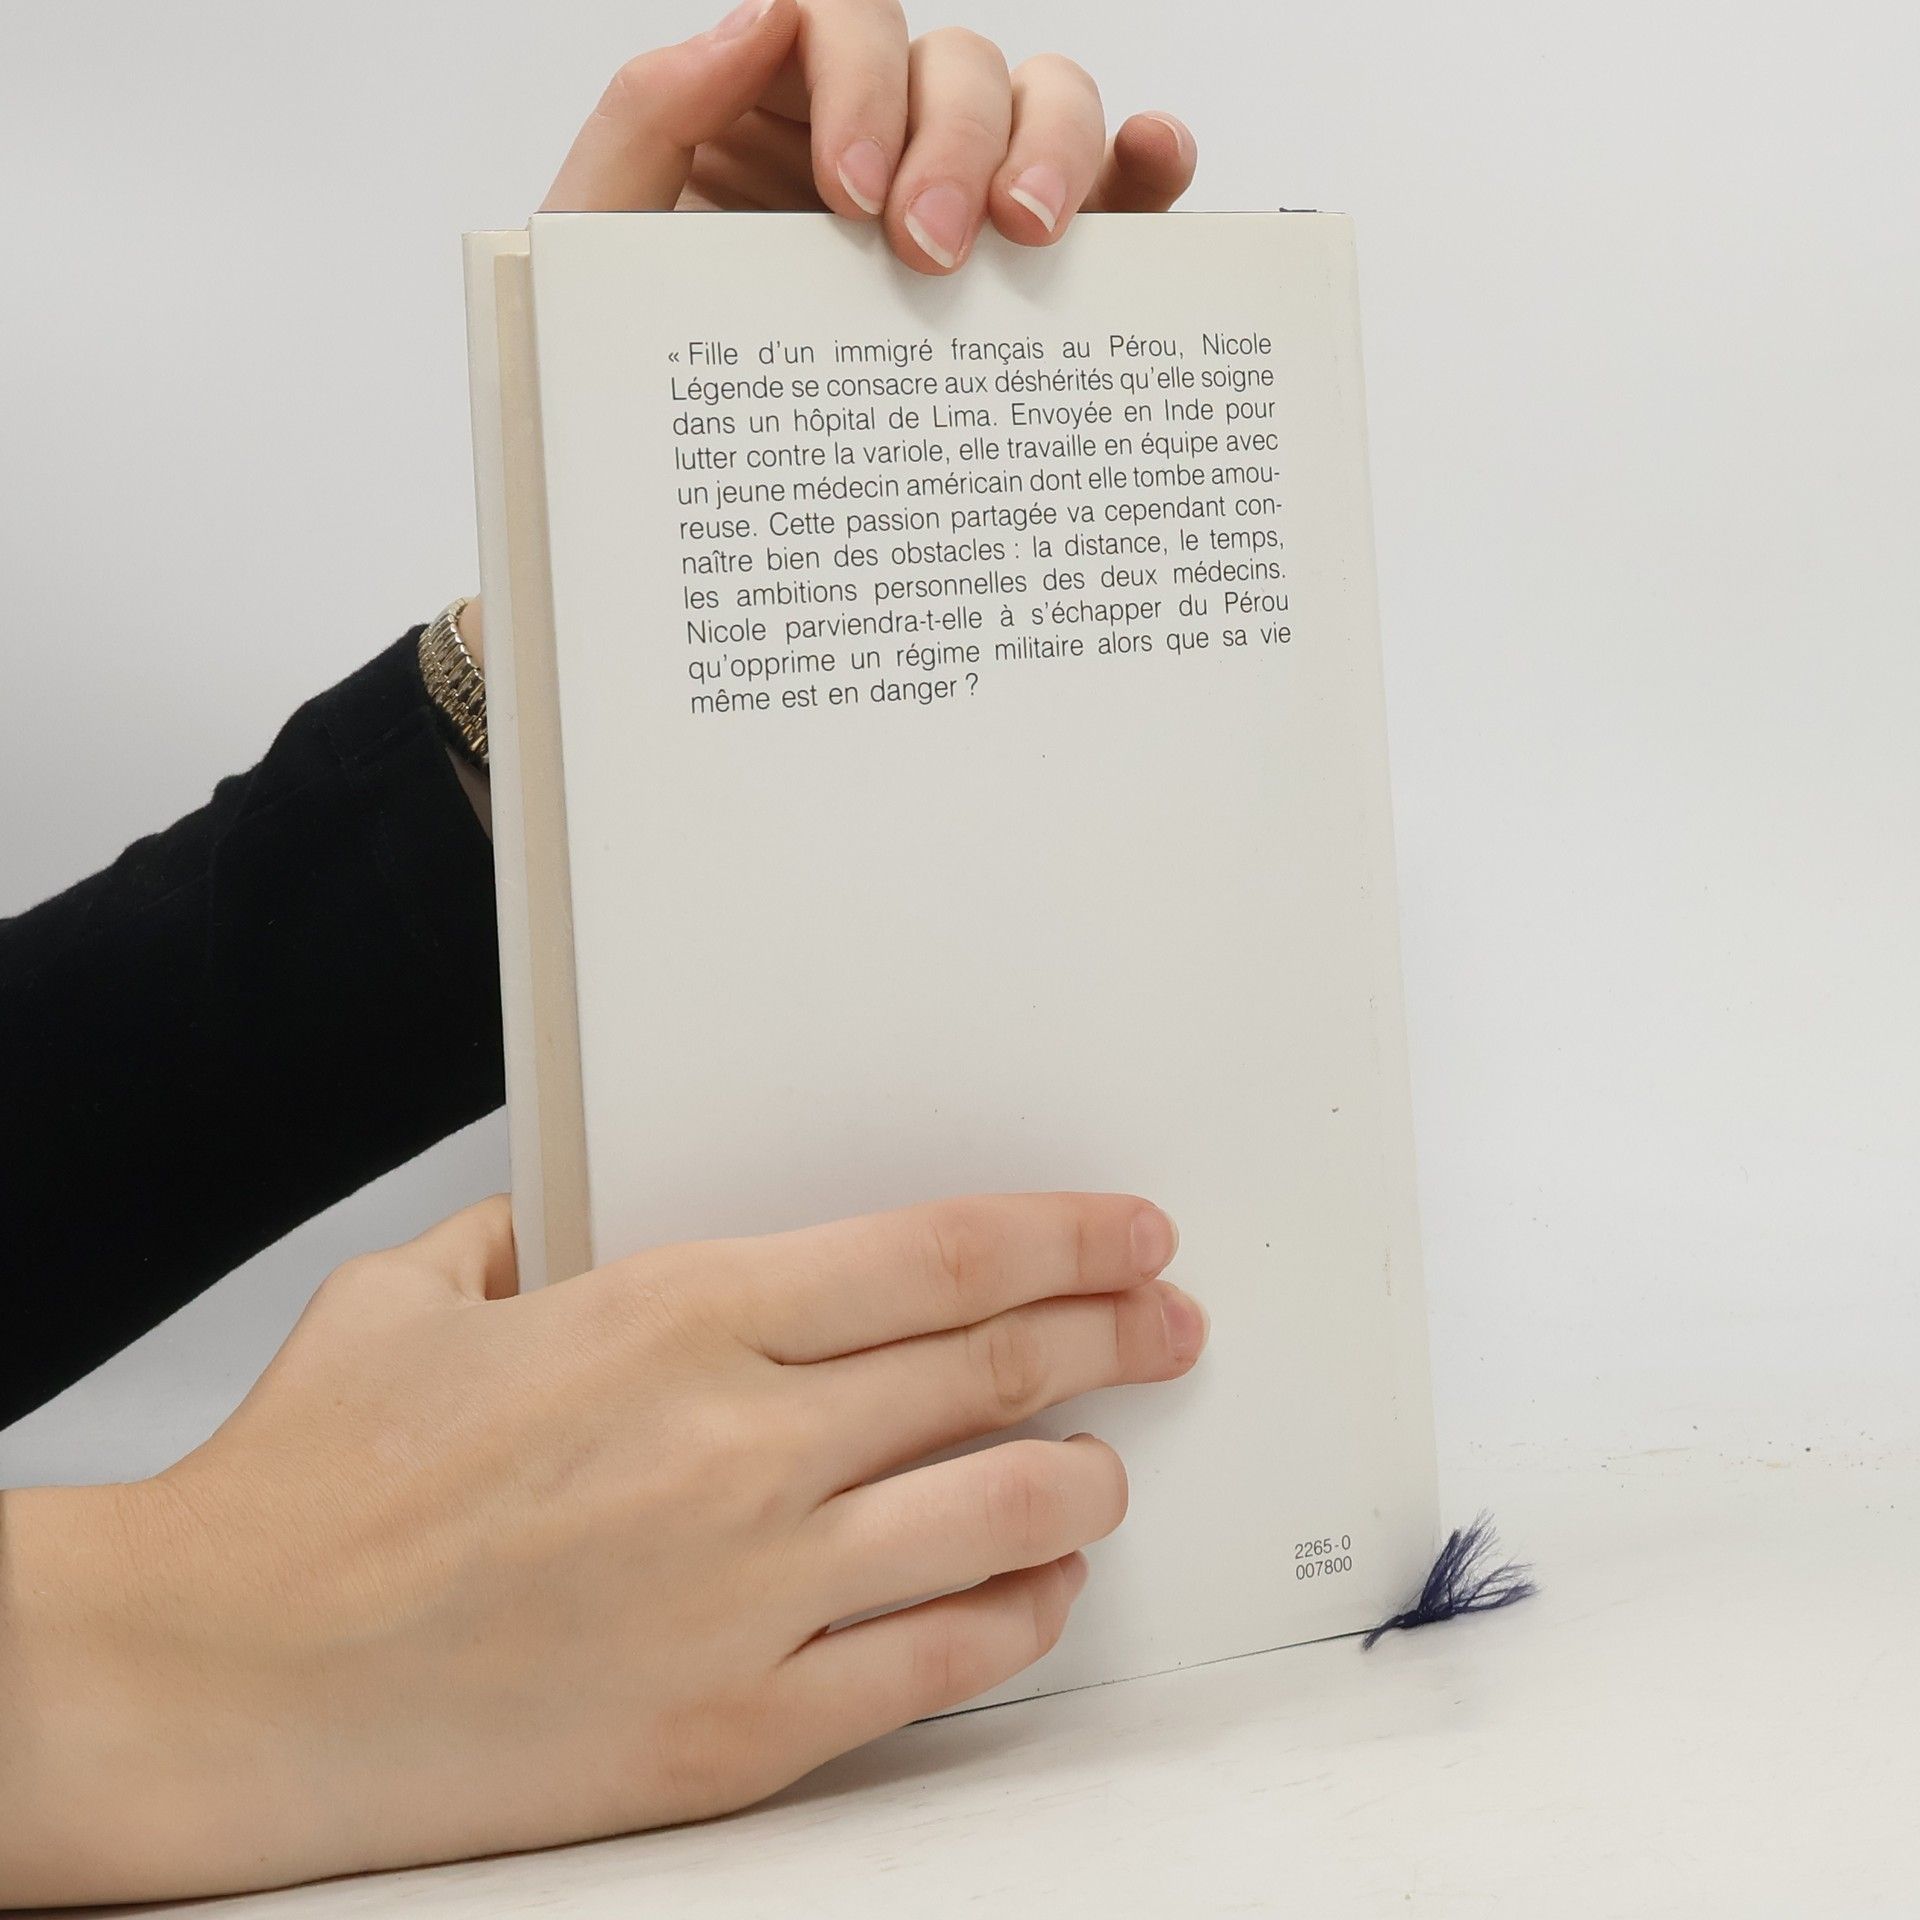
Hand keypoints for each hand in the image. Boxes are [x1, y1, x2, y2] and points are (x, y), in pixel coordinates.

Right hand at [1, 1190, 1205, 1902]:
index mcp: (673, 1315)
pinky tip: (1035, 1588)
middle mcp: (739, 1443)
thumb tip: (547, 1226)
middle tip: (1170, 1324)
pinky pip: (939, 1665)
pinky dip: (1015, 1615)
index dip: (1060, 1236)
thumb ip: (511, 1240)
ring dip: (1086, 1479)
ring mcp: (752, 1590)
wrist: (219, 1683)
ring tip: (1109, 1464)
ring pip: (1003, 1513)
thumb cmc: (308, 1491)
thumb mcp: (412, 1299)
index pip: (935, 1255)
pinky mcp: (737, 1725)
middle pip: (998, 1369)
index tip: (1129, 1234)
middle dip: (1114, 1335)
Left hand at [457, 5, 1196, 671]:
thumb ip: (649, 115)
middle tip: (934, 252)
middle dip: (957, 141)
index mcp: (773, 117)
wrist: (662, 514)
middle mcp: (878, 142)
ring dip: (1052, 148)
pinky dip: (1142, 166)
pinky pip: (1111, 193)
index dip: (862, 82)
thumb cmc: (627, 384)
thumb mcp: (595, 247)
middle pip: (959, 64)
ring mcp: (963, 203)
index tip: (848, 198)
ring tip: (1029, 241)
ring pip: (1045, 102)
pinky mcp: (1030, 278)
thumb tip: (766, 14)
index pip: (842, 25)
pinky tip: (1150, 170)